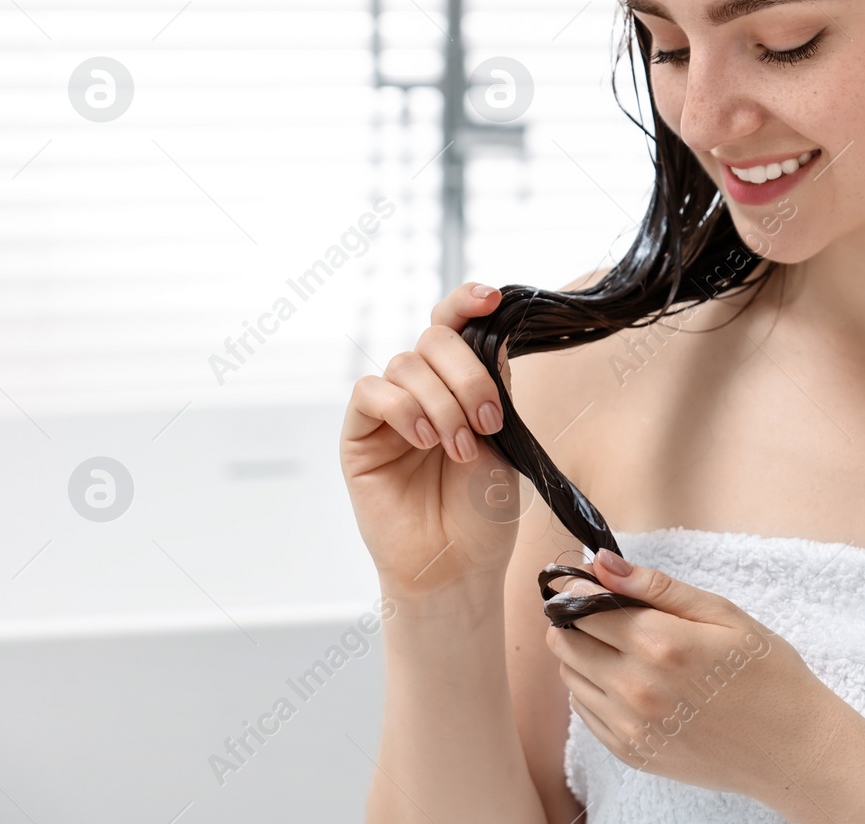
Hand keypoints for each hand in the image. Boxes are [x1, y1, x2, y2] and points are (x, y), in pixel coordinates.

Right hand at [340, 281, 519, 599]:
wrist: (457, 565)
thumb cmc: (482, 512)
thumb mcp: (504, 440)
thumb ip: (496, 385)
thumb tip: (499, 330)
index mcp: (460, 384)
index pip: (455, 326)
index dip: (467, 303)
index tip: (491, 298)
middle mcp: (423, 389)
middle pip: (435, 340)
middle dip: (468, 375)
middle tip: (488, 422)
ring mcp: (390, 410)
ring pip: (407, 365)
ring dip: (442, 403)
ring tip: (460, 448)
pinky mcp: (359, 434)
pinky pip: (372, 393)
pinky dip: (403, 408)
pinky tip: (424, 440)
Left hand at [544, 549, 838, 802]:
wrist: (792, 748)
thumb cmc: (766, 673)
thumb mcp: (721, 613)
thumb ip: (655, 586)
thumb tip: (601, 563)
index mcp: (661, 644)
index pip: (584, 607)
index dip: (580, 591)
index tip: (590, 584)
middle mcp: (636, 688)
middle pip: (566, 643)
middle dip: (575, 621)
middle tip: (606, 615)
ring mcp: (631, 727)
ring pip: (571, 678)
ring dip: (583, 656)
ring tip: (624, 649)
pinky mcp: (632, 754)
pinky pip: (586, 713)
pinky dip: (594, 691)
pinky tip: (630, 682)